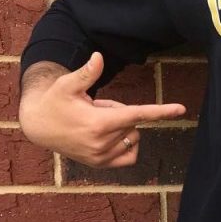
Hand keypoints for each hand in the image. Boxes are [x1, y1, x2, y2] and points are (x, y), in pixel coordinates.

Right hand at [18, 52, 185, 167]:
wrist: (39, 126)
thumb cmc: (55, 100)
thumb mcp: (68, 84)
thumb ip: (86, 73)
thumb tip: (98, 56)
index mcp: (98, 123)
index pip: (137, 114)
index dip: (161, 111)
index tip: (182, 109)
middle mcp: (101, 143)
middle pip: (133, 122)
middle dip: (121, 112)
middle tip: (97, 108)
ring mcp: (101, 157)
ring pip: (133, 136)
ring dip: (123, 128)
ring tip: (97, 121)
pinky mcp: (99, 165)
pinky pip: (129, 156)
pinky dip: (127, 144)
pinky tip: (109, 136)